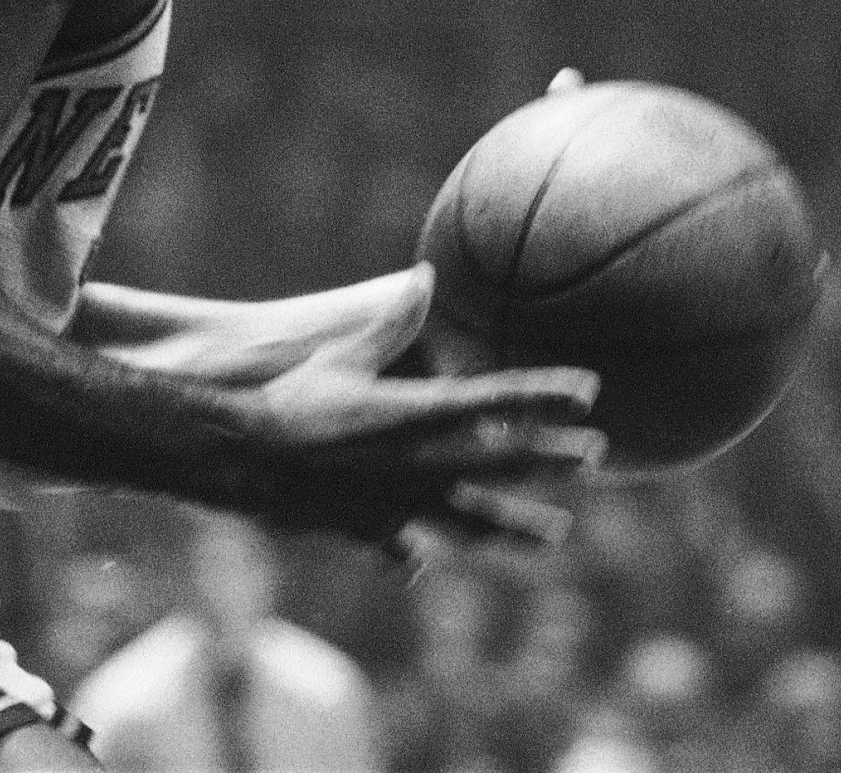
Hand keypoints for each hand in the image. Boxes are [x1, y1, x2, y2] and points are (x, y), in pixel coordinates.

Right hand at [242, 263, 603, 554]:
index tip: (589, 393)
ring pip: (475, 521)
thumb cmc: (292, 401)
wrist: (245, 462)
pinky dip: (416, 553)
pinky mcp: (372, 530)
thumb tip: (424, 275)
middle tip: (596, 456)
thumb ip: (390, 323)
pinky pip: (406, 546)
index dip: (546, 396)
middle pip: (505, 465)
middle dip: (553, 459)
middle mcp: (421, 466)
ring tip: (555, 536)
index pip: (499, 402)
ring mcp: (402, 505)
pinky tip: (421, 565)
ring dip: (518, 526)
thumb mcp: (342, 357)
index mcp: (418, 416)